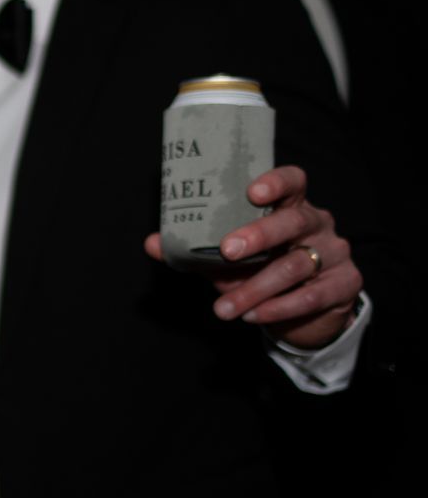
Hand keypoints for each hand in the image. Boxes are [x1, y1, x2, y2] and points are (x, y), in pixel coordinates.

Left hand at [143, 164, 361, 348]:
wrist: (303, 311)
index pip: (293, 182)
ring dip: (254, 289)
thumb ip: (195, 249)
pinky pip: (311, 296)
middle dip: (258, 236)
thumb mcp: (228, 260)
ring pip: (295, 266)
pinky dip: (278, 308)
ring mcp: (336, 253)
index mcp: (291, 207)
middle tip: (226, 251)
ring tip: (224, 308)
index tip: (251, 192)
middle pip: (293, 222)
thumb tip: (152, 242)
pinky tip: (254, 316)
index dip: (276, 182)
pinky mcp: (346, 284)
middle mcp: (318, 224)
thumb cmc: (261, 271)